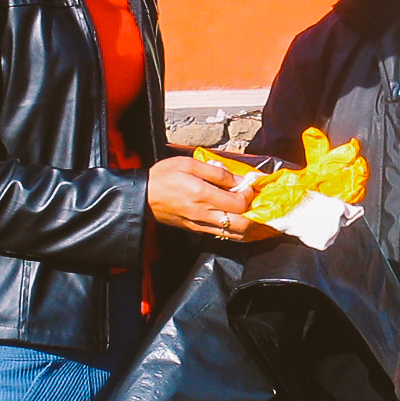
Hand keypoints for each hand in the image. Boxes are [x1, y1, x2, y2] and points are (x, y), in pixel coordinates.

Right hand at [147, 157, 271, 241]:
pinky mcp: (196, 230)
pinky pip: (221, 236)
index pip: (239, 203)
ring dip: (249, 229)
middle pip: (241, 225)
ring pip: (233, 235)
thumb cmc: (164, 176)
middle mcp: (204, 213)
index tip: (248, 186)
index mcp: (203, 195)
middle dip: (255, 217)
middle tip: (257, 206)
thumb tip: (239, 180)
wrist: (142, 196)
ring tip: (255, 218)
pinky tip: (240, 225)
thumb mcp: (189, 164)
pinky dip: (235, 233)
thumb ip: (216, 172)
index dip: (249, 195)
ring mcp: (200, 225)